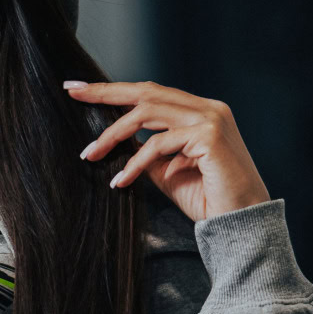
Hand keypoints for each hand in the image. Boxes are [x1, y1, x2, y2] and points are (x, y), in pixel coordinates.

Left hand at [64, 79, 271, 221]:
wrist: (240, 224)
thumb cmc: (208, 199)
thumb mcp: (167, 172)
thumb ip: (147, 153)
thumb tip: (116, 143)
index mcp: (200, 112)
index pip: (152, 93)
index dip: (115, 90)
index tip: (81, 89)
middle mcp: (208, 108)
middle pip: (147, 91)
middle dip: (106, 92)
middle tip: (73, 93)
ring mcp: (211, 119)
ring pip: (148, 114)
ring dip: (113, 134)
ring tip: (90, 154)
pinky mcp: (209, 136)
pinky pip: (158, 144)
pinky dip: (134, 163)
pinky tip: (120, 181)